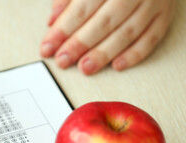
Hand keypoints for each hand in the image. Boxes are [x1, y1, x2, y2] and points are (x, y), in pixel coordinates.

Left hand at [41, 0, 174, 74]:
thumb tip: (53, 20)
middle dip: (79, 44)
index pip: (82, 7)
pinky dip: (134, 54)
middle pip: (103, 22)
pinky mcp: (164, 16)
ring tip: (85, 67)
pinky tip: (116, 65)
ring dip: (103, 53)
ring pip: (127, 32)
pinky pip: (151, 38)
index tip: (48, 46)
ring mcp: (152, 3)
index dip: (63, 30)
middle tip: (63, 60)